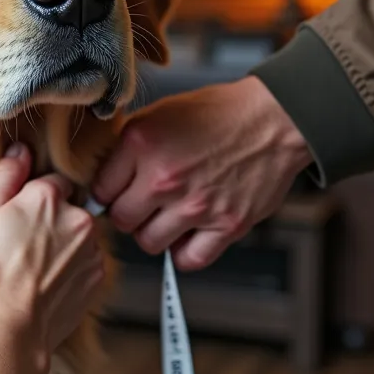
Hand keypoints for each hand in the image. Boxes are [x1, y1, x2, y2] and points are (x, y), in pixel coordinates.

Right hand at [0, 143, 104, 353]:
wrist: (10, 327)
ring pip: (80, 237)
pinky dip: (73, 270)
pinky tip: (48, 284)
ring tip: (36, 270)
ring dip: (65, 246)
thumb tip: (19, 152)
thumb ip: (5, 178)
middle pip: (69, 209)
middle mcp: (77, 218)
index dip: (33, 201)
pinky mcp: (98, 276)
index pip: (52, 183)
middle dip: (52, 223)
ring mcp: (92, 249)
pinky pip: (87, 263)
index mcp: (47, 198)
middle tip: (25, 247)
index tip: (21, 219)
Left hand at [92, 76, 313, 271]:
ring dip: (155, 233)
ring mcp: (196, 205)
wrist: (272, 119)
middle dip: (129, 214)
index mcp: (142, 144)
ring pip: (149, 243)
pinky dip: (184, 252)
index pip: (101, 190)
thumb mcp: (160, 113)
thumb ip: (129, 146)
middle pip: (122, 221)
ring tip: (167, 216)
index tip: (116, 193)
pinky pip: (189, 259)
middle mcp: (165, 178)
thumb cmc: (219, 113)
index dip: (107, 193)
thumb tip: (105, 176)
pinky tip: (187, 235)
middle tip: (142, 204)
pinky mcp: (226, 224)